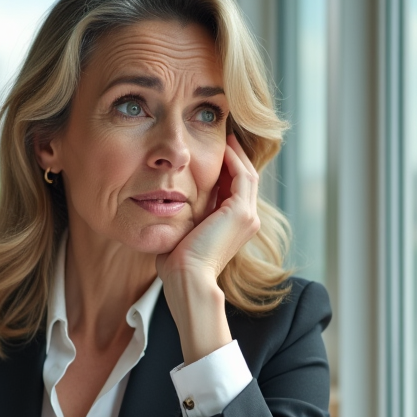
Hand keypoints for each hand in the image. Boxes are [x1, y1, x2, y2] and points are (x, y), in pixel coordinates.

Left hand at [156, 134, 260, 363]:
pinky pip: (241, 175)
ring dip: (235, 153)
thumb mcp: (184, 233)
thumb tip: (169, 205)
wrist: (187, 280)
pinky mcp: (240, 211)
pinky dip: (233, 159)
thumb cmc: (178, 265)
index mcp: (236, 226)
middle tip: (224, 136)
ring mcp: (247, 216)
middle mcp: (247, 220)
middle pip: (245, 178)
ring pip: (246, 174)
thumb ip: (185, 217)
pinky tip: (222, 147)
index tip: (214, 152)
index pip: (236, 189)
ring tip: (225, 136)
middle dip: (235, 156)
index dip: (227, 168)